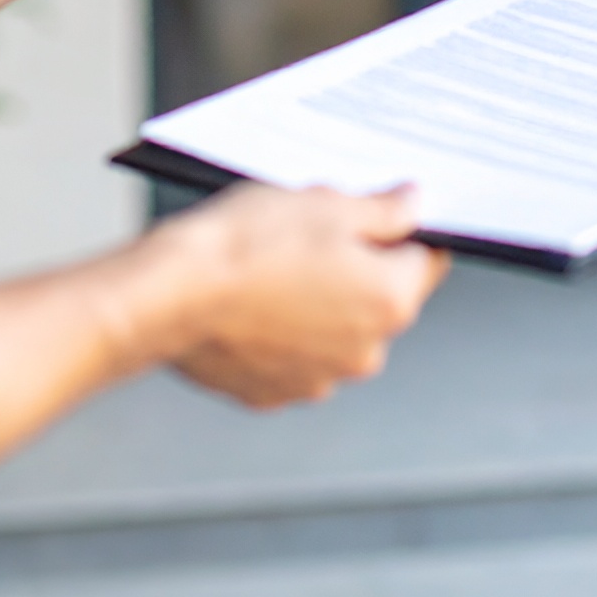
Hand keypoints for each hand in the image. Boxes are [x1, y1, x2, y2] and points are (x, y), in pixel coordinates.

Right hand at [130, 183, 449, 408]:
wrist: (170, 294)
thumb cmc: (247, 244)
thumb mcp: (326, 203)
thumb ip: (383, 210)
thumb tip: (413, 205)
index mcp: (391, 300)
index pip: (426, 260)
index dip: (402, 233)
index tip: (378, 218)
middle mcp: (365, 351)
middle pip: (381, 298)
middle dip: (357, 268)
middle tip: (311, 236)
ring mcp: (319, 379)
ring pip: (335, 330)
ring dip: (318, 304)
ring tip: (273, 269)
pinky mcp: (273, 393)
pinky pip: (293, 356)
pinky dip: (281, 333)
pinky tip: (252, 303)